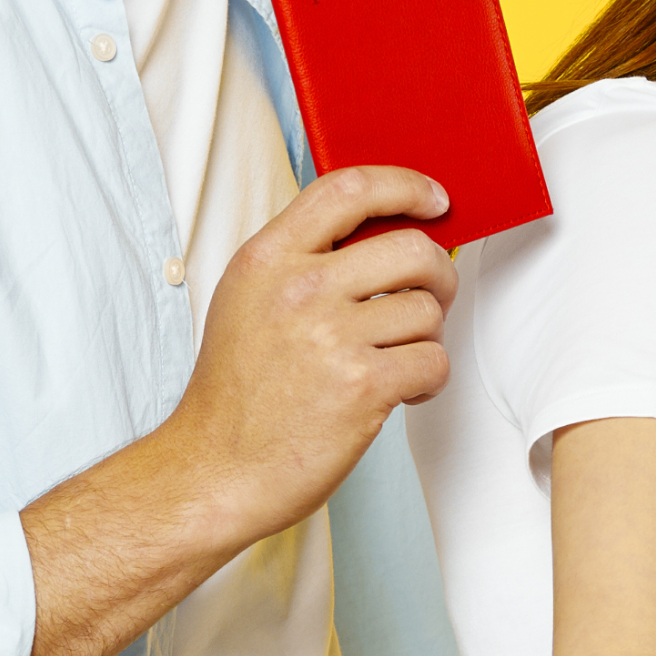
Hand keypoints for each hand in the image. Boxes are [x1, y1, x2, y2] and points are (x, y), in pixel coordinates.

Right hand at [167, 164, 456, 542]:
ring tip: (399, 359)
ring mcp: (331, 336)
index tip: (434, 199)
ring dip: (428, 337)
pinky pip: (433, 360)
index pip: (349, 189)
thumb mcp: (246, 301)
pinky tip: (401, 390)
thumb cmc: (234, 395)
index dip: (405, 186)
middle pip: (412, 248)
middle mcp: (300, 289)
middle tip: (434, 296)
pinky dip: (429, 379)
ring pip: (428, 309)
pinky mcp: (362, 385)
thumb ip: (301, 261)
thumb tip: (380, 238)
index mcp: (268, 259)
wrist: (215, 469)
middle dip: (440, 273)